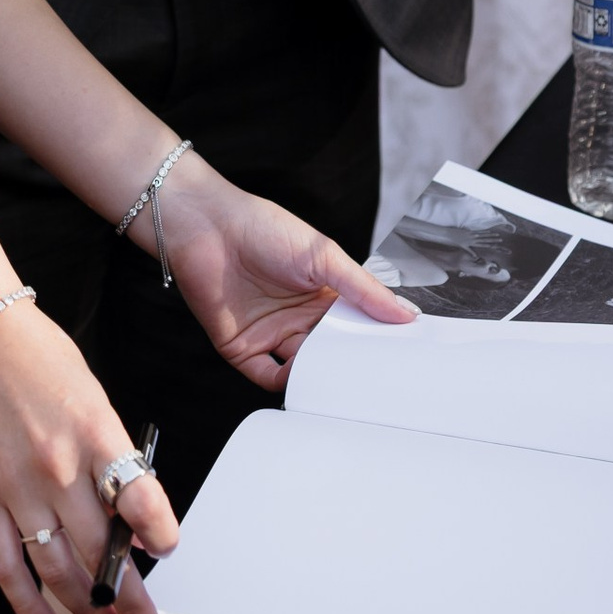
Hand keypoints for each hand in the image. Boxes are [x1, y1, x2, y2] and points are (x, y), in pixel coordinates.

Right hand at [0, 299, 180, 613]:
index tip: (168, 553)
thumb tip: (135, 523)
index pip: (139, 498)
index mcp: (96, 434)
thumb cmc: (43, 364)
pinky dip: (28, 607)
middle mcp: (57, 467)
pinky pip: (7, 568)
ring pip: (58, 571)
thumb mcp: (97, 402)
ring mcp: (17, 488)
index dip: (160, 535)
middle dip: (131, 604)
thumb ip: (117, 461)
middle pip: (100, 552)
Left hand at [141, 158, 414, 390]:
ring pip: (303, 370)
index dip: (374, 344)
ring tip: (341, 387)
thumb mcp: (324, 256)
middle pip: (331, 354)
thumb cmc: (262, 227)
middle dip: (349, 368)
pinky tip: (302, 384)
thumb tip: (405, 313)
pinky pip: (268, 377)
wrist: (207, 225)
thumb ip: (364, 289)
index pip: (355, 329)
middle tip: (375, 385)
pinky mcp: (242, 348)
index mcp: (323, 295)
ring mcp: (271, 333)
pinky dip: (285, 386)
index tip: (399, 361)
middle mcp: (299, 318)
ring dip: (319, 379)